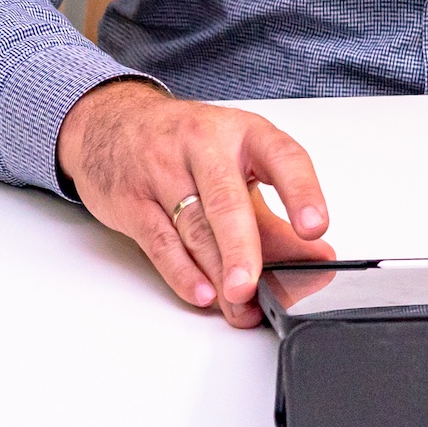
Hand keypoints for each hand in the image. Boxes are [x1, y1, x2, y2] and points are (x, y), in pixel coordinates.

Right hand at [57, 79, 333, 322]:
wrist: (111, 122)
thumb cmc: (186, 145)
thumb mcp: (237, 169)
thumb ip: (275, 219)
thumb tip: (316, 261)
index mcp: (243, 133)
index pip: (281, 156)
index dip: (301, 192)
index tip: (315, 228)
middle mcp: (203, 145)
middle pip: (226, 202)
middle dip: (243, 250)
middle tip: (255, 287)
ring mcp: (162, 170)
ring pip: (193, 228)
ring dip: (217, 272)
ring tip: (238, 304)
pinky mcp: (131, 198)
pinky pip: (159, 242)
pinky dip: (182, 272)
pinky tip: (202, 293)